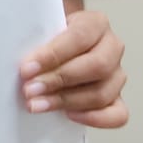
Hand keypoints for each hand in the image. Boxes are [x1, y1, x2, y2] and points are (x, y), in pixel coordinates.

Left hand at [20, 11, 127, 128]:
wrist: (58, 49)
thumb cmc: (50, 38)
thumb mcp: (44, 29)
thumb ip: (37, 40)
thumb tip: (25, 66)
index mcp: (96, 23)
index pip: (80, 37)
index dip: (53, 54)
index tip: (27, 68)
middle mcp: (112, 48)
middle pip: (97, 66)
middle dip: (59, 80)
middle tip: (30, 89)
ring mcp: (117, 75)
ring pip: (102, 92)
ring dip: (66, 101)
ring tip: (38, 104)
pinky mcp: (117, 100)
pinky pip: (117, 115)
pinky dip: (95, 118)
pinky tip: (68, 115)